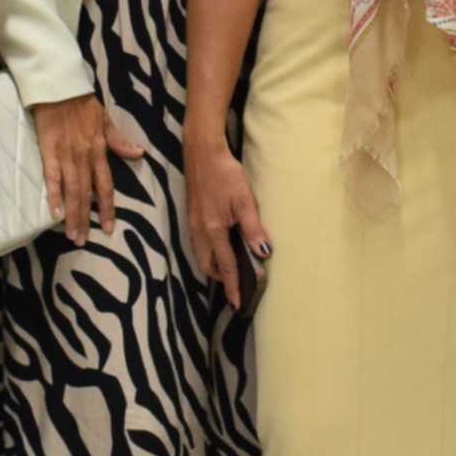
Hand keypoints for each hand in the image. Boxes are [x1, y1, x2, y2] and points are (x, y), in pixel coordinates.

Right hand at [34, 94, 140, 244]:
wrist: (59, 88)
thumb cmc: (82, 104)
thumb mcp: (105, 120)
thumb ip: (119, 141)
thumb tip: (139, 155)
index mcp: (99, 151)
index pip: (106, 186)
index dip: (107, 208)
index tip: (109, 228)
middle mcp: (84, 157)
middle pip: (87, 195)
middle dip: (86, 220)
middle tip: (83, 241)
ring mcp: (66, 156)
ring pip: (71, 191)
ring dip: (71, 215)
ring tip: (71, 235)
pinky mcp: (48, 152)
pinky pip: (52, 178)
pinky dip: (53, 196)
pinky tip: (54, 213)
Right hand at [184, 130, 269, 294]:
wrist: (202, 152)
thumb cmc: (225, 174)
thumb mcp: (245, 201)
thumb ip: (253, 229)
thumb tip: (262, 253)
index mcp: (213, 230)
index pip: (225, 266)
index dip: (233, 286)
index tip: (237, 304)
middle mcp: (199, 231)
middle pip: (207, 265)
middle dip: (221, 277)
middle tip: (238, 281)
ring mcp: (192, 224)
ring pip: (201, 255)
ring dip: (214, 265)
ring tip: (232, 266)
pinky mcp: (192, 216)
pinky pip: (199, 244)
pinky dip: (210, 252)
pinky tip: (221, 245)